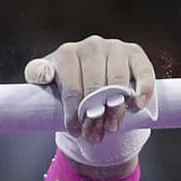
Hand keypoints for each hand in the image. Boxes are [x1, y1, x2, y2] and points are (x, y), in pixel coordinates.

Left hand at [24, 36, 155, 143]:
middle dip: (95, 115)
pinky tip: (137, 106)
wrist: (89, 77)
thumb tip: (43, 75)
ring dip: (116, 109)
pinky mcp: (135, 53)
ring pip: (118, 82)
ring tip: (113, 127)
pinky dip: (142, 90)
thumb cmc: (66, 83)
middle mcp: (91, 46)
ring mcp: (115, 47)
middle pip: (95, 86)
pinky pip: (143, 71)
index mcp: (66, 53)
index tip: (75, 131)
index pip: (71, 87)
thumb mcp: (47, 81)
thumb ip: (38, 76)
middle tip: (95, 135)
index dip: (74, 113)